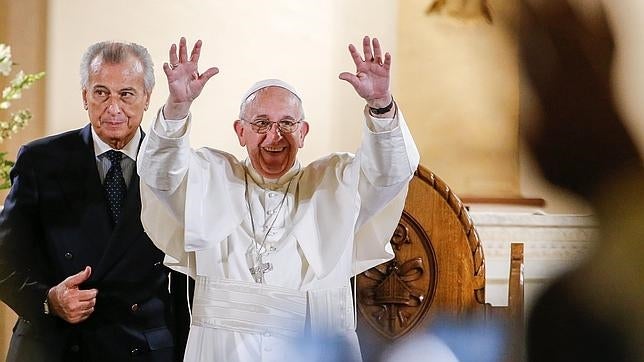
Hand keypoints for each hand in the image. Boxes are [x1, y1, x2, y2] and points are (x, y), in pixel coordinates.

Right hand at [48, 266, 97, 323]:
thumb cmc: (61, 291)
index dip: (93, 291)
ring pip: (90, 309)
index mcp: (73, 296)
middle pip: (92, 302)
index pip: (92, 295)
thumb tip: (88, 269)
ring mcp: (73, 314)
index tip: (91, 291)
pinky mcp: (73, 320)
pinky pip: (86, 315)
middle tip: (86, 296)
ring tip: (83, 301)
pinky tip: (80, 307)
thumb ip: (80, 276)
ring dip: (89, 305)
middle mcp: (73, 307)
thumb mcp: (69, 282)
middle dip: (91, 298)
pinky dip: (86, 311)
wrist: (51, 303)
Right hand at [163, 37, 219, 118]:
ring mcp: (177, 70)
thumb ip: (208, 74)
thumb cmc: (192, 90)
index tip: (199, 41)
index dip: (197, 48)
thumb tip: (217, 69)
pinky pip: (168, 70)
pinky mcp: (171, 76)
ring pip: (174, 59)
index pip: (194, 55)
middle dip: (183, 46)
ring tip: (173, 45)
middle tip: (183, 38)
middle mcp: (184, 66)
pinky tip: (166, 63)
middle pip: (183, 54)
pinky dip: (167, 67)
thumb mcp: (202, 82)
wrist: (185, 99)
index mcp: (192, 67)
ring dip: (173, 52)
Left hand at [339, 36, 391, 107]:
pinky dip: (387, 59)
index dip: (353, 52)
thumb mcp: (356, 84)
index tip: (350, 45)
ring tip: (375, 40)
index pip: (357, 57)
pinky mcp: (385, 71)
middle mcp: (369, 65)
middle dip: (366, 46)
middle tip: (366, 37)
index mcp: (361, 67)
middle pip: (367, 53)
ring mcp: (377, 67)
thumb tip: (340, 75)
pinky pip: (387, 63)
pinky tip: (387, 53)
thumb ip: (350, 78)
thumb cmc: (364, 90)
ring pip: (377, 55)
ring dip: (376, 48)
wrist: (376, 97)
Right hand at [520, 0, 640, 196]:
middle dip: (542, 11)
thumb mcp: (534, 147)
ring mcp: (597, 78)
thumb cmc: (570, 168)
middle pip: (558, 35)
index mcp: (552, 96)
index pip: (530, 53)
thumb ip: (519, 113)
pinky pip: (608, 42)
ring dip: (571, 11)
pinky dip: (602, 23)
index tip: (507, 11)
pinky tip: (599, 11)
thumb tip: (501, 97)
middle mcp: (576, 80)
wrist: (614, 178)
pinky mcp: (610, 80)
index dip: (518, 29)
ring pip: (586, 33)